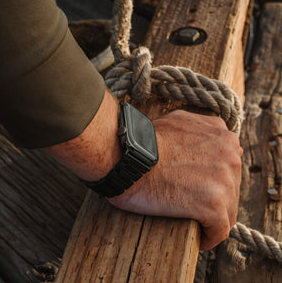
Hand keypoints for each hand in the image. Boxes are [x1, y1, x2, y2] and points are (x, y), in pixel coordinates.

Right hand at [108, 110, 242, 250]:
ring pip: (228, 211)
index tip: (201, 190)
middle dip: (215, 199)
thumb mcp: (180, 121)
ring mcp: (224, 181)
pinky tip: (198, 238)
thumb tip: (206, 138)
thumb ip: (201, 129)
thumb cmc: (146, 140)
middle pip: (231, 189)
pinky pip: (219, 231)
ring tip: (195, 222)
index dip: (215, 181)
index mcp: (225, 138)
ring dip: (213, 219)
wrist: (129, 156)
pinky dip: (209, 237)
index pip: (230, 168)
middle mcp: (231, 157)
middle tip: (193, 206)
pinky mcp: (212, 205)